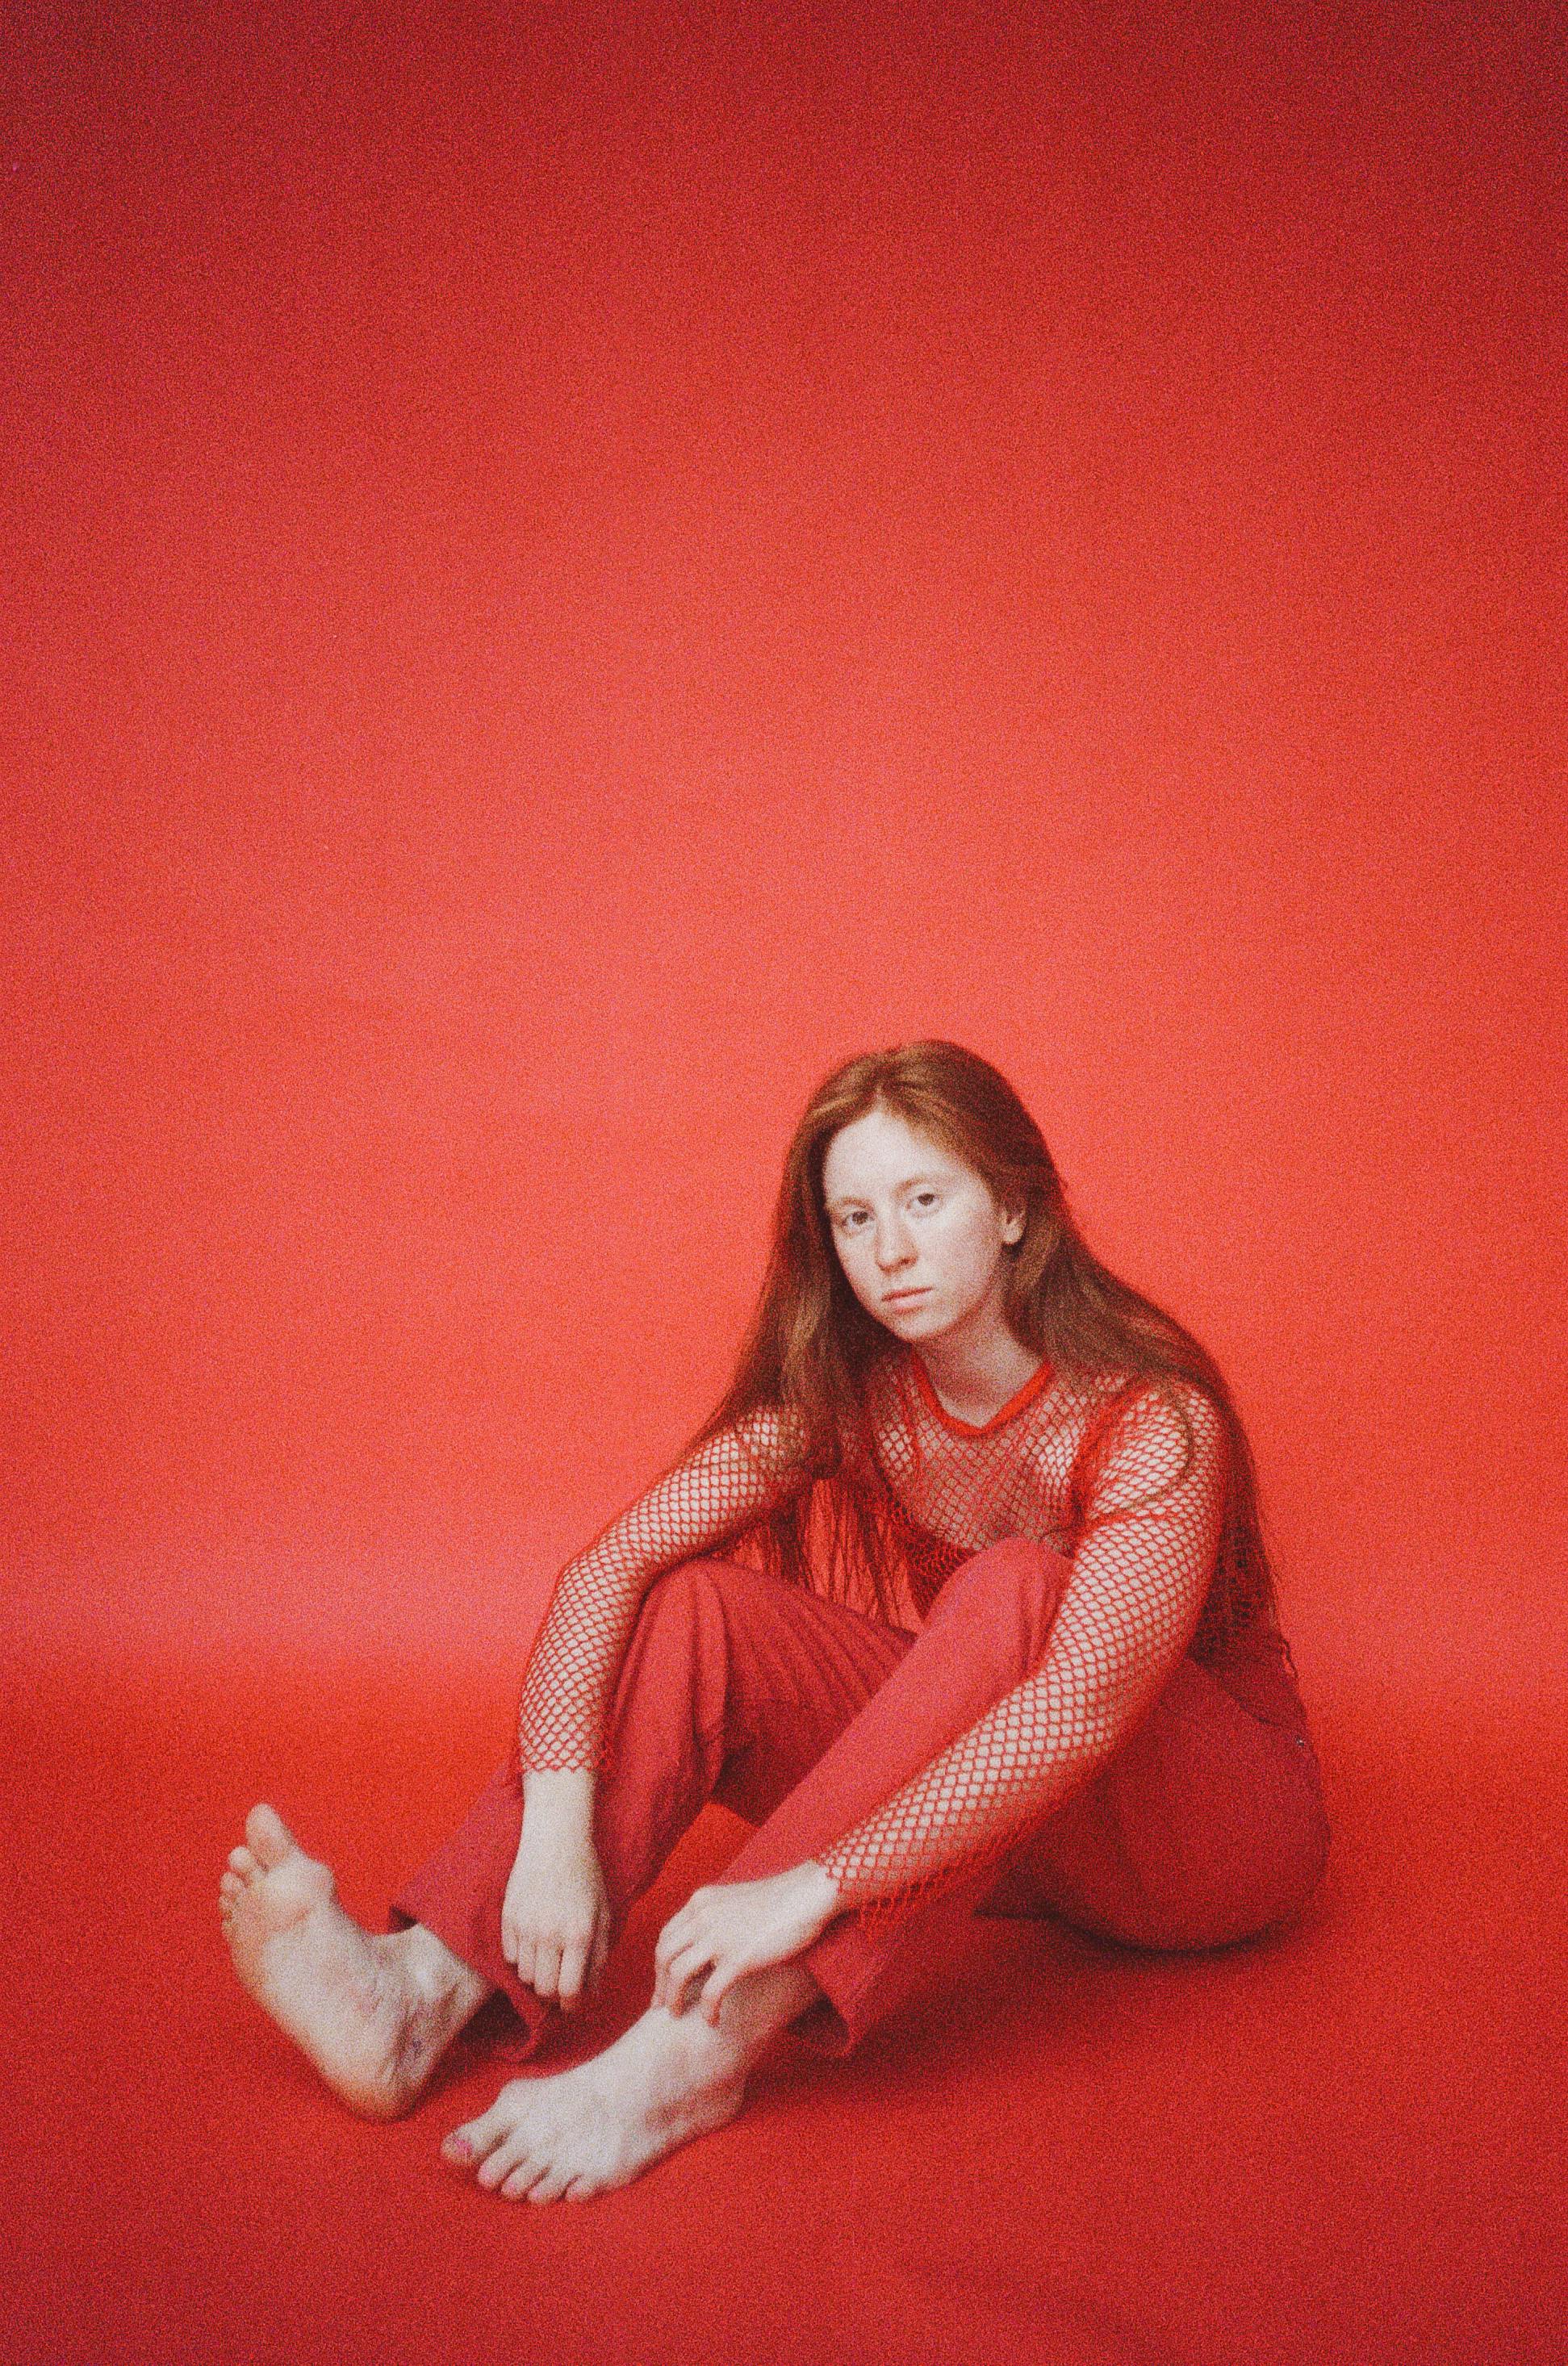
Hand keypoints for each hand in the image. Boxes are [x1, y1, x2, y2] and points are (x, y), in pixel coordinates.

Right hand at [501, 1824, 611, 2011]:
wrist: (556, 1840)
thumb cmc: (586, 1876)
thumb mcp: (603, 1914)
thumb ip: (599, 1954)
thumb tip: (591, 1992)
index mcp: (579, 1934)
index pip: (571, 1990)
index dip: (572, 2005)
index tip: (573, 2004)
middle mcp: (550, 1934)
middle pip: (545, 1989)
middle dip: (554, 1994)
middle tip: (560, 1985)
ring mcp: (526, 1926)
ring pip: (525, 1976)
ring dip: (537, 1976)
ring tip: (548, 1962)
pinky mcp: (508, 1918)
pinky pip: (510, 1957)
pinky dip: (521, 1958)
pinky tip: (533, 1945)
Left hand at [652, 1862, 841, 2025]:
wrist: (807, 1894)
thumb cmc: (780, 1900)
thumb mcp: (736, 1901)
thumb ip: (716, 1919)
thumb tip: (707, 1948)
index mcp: (701, 1902)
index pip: (666, 1935)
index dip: (661, 1963)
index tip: (663, 1983)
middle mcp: (702, 1917)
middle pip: (664, 1956)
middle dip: (660, 1985)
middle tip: (661, 2006)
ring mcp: (718, 1937)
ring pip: (678, 1974)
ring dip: (674, 1999)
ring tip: (677, 2015)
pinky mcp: (738, 1958)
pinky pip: (710, 1992)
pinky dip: (707, 2010)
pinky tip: (712, 2021)